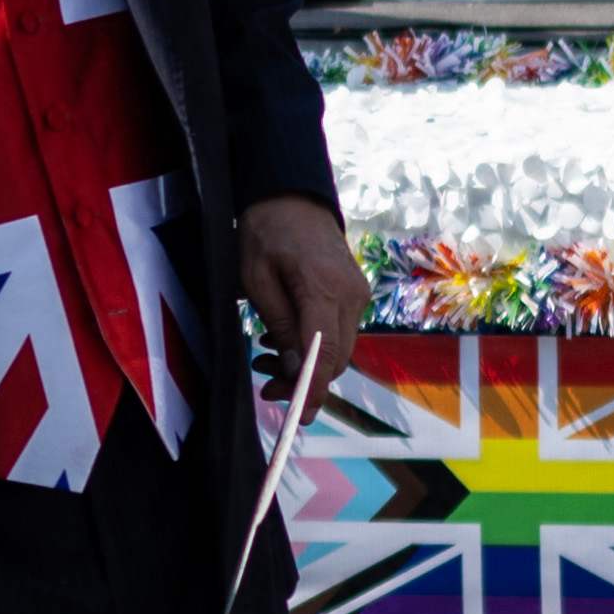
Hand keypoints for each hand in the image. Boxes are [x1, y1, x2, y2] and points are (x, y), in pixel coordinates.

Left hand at [236, 193, 362, 426]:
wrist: (293, 197)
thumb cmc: (266, 232)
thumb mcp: (257, 279)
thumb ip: (278, 325)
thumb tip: (296, 369)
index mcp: (323, 289)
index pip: (327, 353)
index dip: (314, 388)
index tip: (299, 416)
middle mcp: (350, 296)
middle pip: (336, 358)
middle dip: (303, 382)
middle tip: (265, 389)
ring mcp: (357, 296)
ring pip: (338, 350)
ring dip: (305, 365)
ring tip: (263, 362)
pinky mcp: (354, 295)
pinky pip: (337, 333)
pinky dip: (313, 347)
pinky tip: (280, 343)